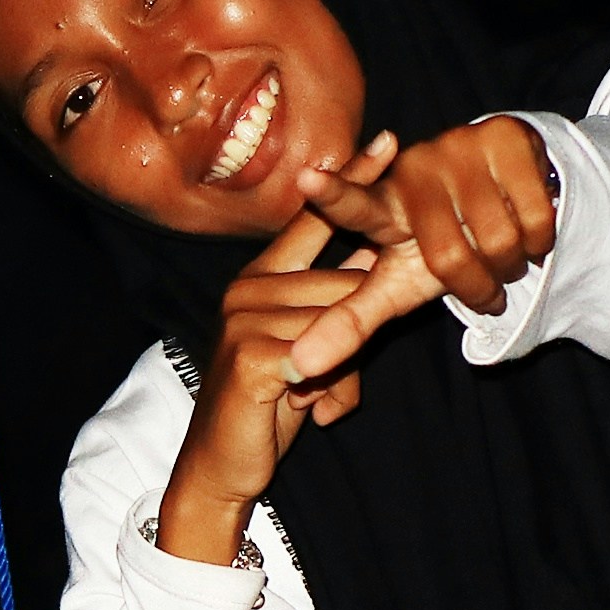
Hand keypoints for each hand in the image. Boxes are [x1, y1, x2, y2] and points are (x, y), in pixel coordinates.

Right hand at [153, 141, 392, 565]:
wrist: (221, 467)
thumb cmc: (268, 406)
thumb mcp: (311, 352)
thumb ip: (339, 314)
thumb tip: (375, 281)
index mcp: (259, 279)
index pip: (313, 220)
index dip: (351, 180)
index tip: (388, 142)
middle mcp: (248, 288)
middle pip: (347, 283)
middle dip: (354, 338)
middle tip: (324, 382)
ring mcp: (246, 317)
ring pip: (343, 321)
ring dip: (343, 372)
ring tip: (313, 398)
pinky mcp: (254, 352)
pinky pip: (327, 355)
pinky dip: (332, 390)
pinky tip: (304, 407)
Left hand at [284, 114, 555, 374]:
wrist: (503, 188)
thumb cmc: (438, 243)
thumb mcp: (395, 284)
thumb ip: (351, 322)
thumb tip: (301, 367)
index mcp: (381, 207)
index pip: (354, 207)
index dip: (333, 194)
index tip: (307, 177)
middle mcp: (414, 170)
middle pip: (448, 258)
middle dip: (476, 287)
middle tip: (481, 283)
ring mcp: (459, 148)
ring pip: (498, 241)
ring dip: (510, 266)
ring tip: (502, 251)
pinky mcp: (506, 137)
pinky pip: (534, 218)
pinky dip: (540, 239)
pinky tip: (527, 224)